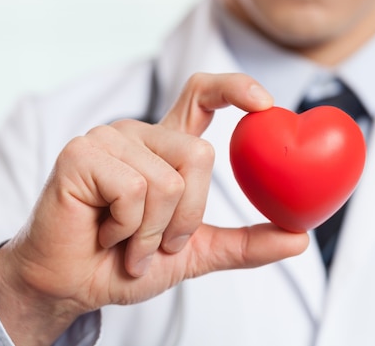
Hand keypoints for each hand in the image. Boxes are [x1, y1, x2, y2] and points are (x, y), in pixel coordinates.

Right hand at [0, 73, 308, 345]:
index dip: (236, 88)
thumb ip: (245, 242)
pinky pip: (133, 190)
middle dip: (189, 216)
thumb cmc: (129, 261)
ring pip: (169, 179)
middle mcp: (141, 135)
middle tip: (159, 243)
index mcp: (167, 147)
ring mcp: (109, 139)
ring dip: (154, 231)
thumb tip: (299, 238)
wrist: (75, 285)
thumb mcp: (198, 252)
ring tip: (127, 242)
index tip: (266, 105)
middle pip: (200, 154)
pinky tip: (105, 234)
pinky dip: (128, 229)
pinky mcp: (81, 154)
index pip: (202, 95)